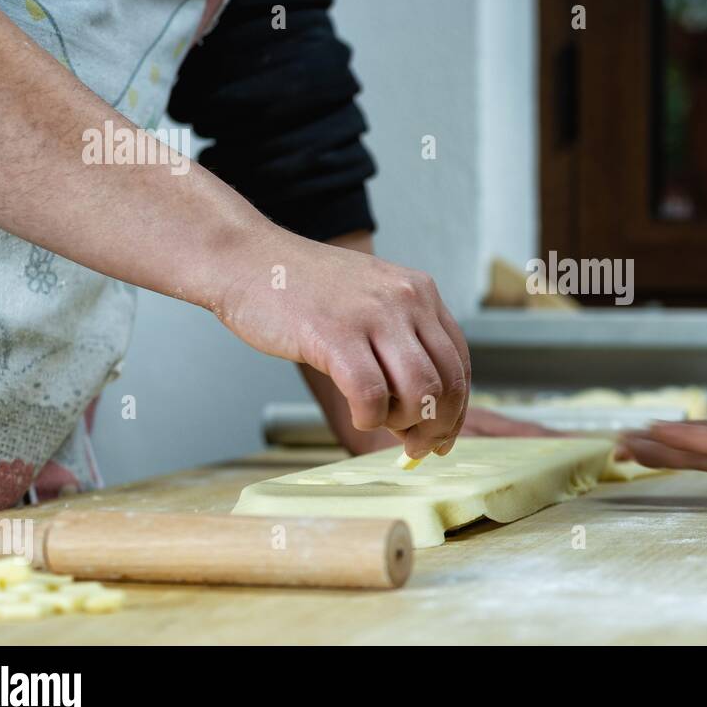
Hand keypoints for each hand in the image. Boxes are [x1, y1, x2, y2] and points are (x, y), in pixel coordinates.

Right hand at [221, 233, 469, 458]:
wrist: (246, 259)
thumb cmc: (303, 291)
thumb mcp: (370, 301)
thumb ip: (400, 346)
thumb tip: (422, 412)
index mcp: (420, 293)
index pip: (459, 361)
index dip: (456, 408)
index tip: (443, 435)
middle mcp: (406, 300)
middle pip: (447, 382)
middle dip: (438, 427)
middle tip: (418, 447)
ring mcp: (373, 316)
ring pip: (420, 392)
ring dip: (406, 424)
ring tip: (381, 423)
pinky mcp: (336, 335)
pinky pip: (371, 395)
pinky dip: (369, 418)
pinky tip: (357, 414)